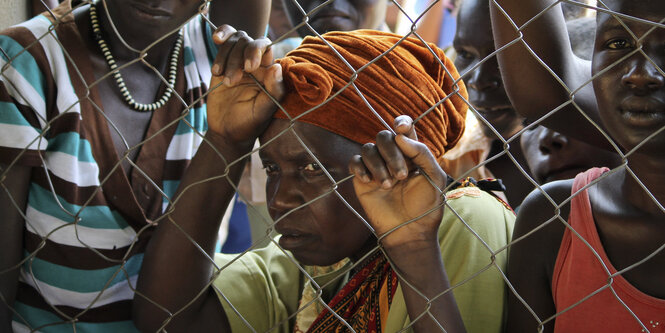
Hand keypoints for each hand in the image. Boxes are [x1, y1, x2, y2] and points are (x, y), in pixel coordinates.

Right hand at [206, 25, 284, 144]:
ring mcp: (238, 62)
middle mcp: (255, 64)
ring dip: (226, 58)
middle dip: (238, 57)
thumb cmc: (250, 123)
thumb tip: (276, 67)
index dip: (256, 50)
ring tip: (223, 81)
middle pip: (247, 42)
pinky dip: (220, 36)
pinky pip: (223, 43)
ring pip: (234, 41)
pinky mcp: (222, 63)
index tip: (249, 68)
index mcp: (268, 72)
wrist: (227, 132)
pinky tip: (217, 47)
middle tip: (232, 81)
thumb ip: (273, 90)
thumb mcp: (264, 111)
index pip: (266, 48)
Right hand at [348, 116, 447, 248]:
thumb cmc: (427, 206)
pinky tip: (369, 181)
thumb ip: (422, 153)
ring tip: (387, 185)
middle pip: (384, 137)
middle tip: (401, 176)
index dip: (401, 123)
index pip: (404, 129)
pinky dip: (360, 167)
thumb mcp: (434, 177)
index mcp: (412, 154)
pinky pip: (354, 161)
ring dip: (378, 164)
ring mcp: (377, 167)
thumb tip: (399, 136)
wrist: (410, 231)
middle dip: (392, 153)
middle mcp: (393, 157)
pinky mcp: (363, 179)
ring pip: (368, 148)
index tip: (401, 129)